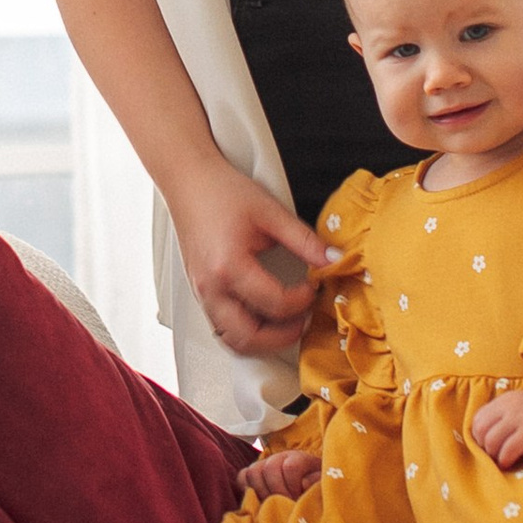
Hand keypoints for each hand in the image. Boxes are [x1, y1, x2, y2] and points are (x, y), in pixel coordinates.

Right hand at [166, 151, 339, 357]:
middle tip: (305, 319)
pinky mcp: (199, 293)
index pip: (275, 303)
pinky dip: (246, 332)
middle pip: (249, 337)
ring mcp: (201, 293)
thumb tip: (334, 260)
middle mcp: (211, 287)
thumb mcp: (271, 212)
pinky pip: (222, 328)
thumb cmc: (223, 192)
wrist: (188, 182)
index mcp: (229, 266)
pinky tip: (265, 316)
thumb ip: (305, 240)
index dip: (303, 300)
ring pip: (232, 340)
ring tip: (288, 323)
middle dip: (283, 336)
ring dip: (263, 340)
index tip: (315, 286)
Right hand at [242, 443, 324, 500]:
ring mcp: (265, 464)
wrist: (312, 486)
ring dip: (262, 492)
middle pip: (269, 468)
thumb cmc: (320, 489)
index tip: (299, 500)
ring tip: (274, 505)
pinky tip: (261, 500)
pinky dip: (248, 489)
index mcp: (300, 458)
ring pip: (253, 472)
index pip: (290, 467)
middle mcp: (280, 457)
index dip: (293, 486)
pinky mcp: (254, 474)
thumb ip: (318, 482)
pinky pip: (242, 477)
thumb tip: (304, 483)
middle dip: (277, 492)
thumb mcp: (326, 484)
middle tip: (285, 505)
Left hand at [472, 388, 522, 468]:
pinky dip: (504, 460)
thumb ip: (505, 417)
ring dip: (494, 455)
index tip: (489, 447)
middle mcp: (511, 406)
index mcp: (507, 399)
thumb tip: (482, 438)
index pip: (478, 418)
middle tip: (495, 456)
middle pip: (481, 430)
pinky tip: (510, 464)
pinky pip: (506, 450)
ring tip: (503, 460)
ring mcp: (520, 419)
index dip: (479, 436)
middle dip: (484, 447)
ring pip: (491, 441)